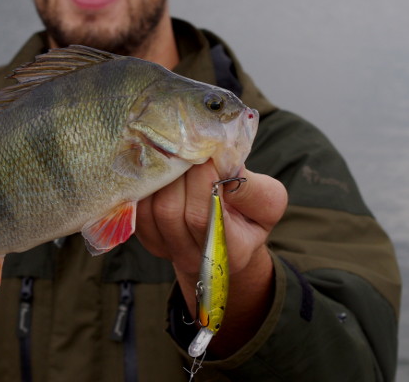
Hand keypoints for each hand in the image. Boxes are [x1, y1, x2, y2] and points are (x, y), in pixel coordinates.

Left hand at [135, 162, 286, 355]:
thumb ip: (251, 188)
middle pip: (171, 211)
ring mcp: (168, 251)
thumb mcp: (268, 201)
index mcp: (232, 252)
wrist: (230, 234)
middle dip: (177, 174)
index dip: (200, 180)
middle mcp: (196, 259)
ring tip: (175, 157)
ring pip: (152, 209)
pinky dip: (148, 187)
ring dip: (161, 178)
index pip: (203, 215)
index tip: (206, 155)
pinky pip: (139, 211)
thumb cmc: (250, 213)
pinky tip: (162, 171)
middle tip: (186, 149)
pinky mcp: (149, 240)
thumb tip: (221, 166)